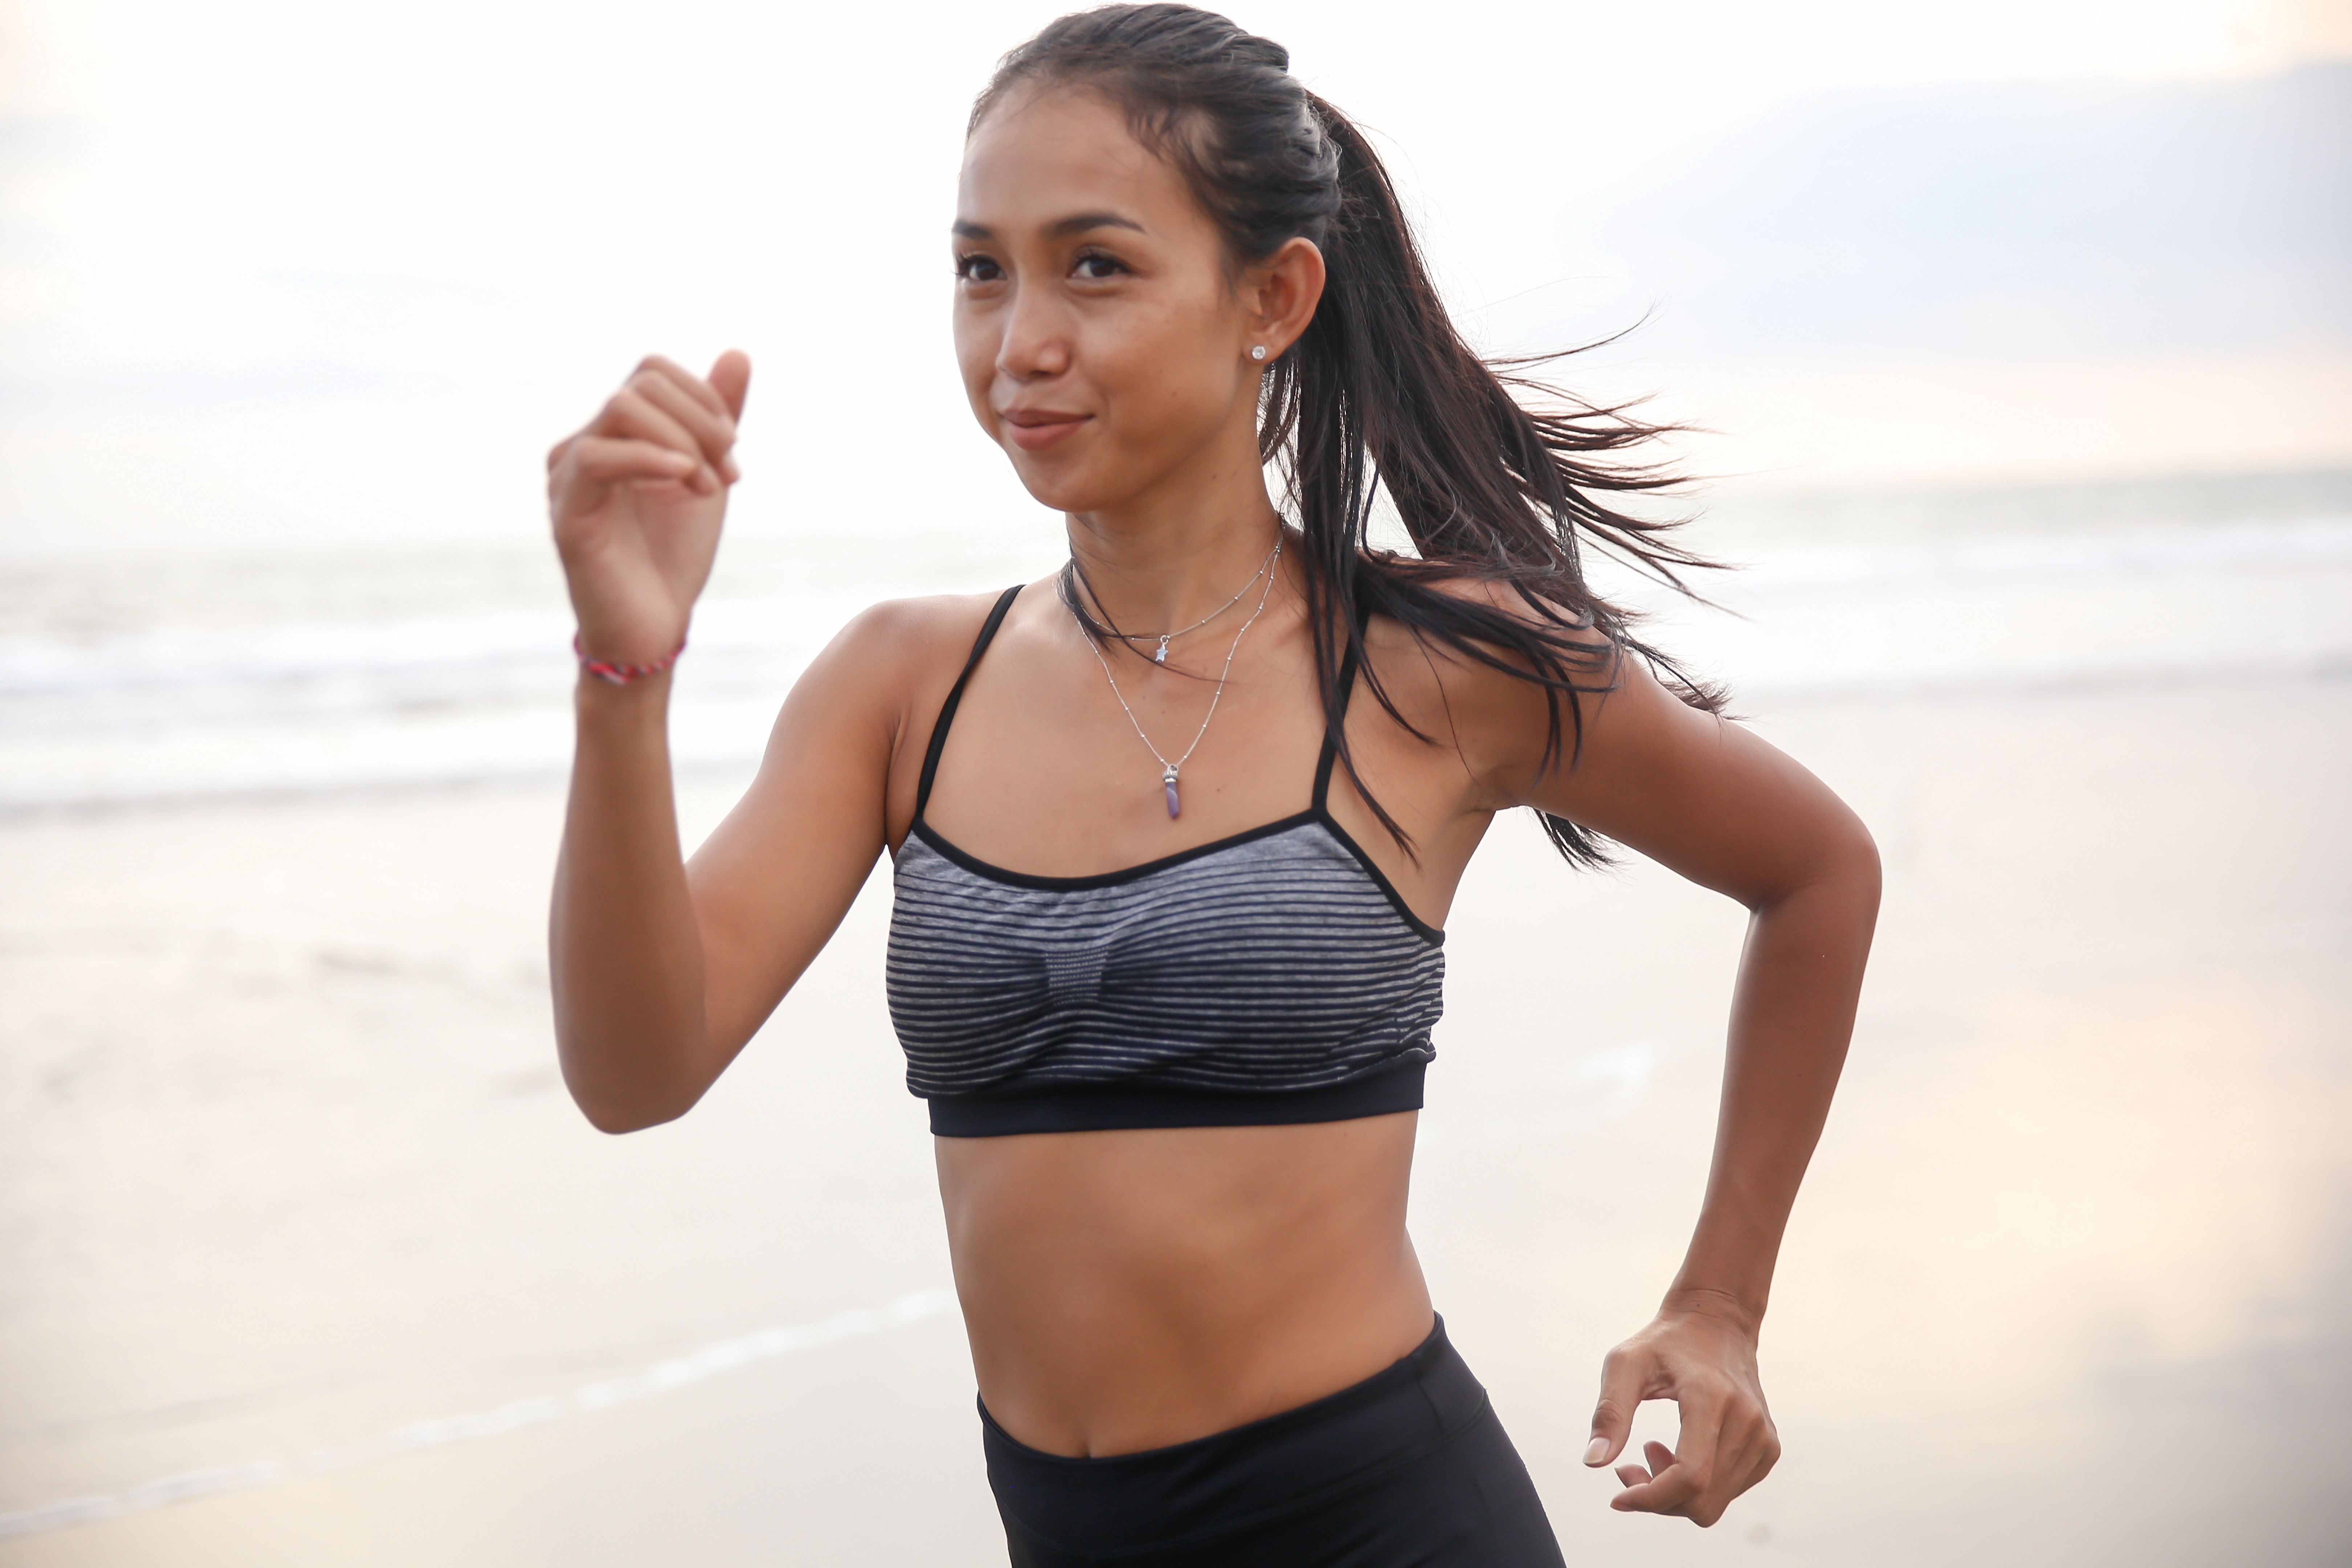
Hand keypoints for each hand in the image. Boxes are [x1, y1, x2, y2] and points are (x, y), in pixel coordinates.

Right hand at [547, 351, 750, 667]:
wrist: (654, 625)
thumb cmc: (673, 554)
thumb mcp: (707, 472)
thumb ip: (718, 415)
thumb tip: (738, 353)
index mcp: (614, 432)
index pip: (654, 370)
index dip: (705, 400)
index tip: (732, 454)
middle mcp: (582, 443)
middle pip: (642, 383)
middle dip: (701, 422)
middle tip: (727, 474)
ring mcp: (568, 474)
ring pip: (622, 408)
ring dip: (683, 442)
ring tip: (706, 488)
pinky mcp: (567, 510)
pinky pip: (599, 456)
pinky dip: (651, 459)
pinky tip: (684, 482)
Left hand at [1582, 1297, 1779, 1526]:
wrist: (1717, 1322)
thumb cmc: (1664, 1343)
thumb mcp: (1625, 1364)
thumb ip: (1610, 1412)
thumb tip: (1593, 1463)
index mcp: (1711, 1398)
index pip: (1690, 1477)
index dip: (1650, 1498)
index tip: (1617, 1497)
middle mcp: (1747, 1421)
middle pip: (1700, 1501)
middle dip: (1656, 1499)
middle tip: (1628, 1466)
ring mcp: (1763, 1438)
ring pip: (1712, 1504)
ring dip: (1673, 1493)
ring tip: (1651, 1449)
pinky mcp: (1768, 1448)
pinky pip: (1727, 1494)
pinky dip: (1697, 1488)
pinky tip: (1680, 1452)